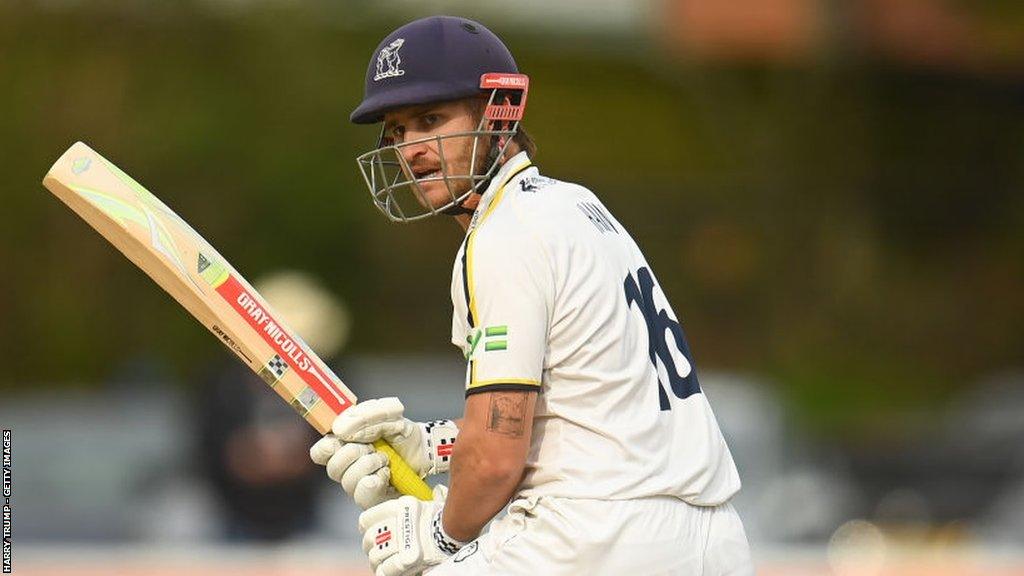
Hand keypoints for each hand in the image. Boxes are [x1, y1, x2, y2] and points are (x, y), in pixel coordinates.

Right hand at [309, 397, 457, 508]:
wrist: (425, 449)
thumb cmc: (402, 433)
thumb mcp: (388, 414)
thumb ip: (365, 415)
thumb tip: (339, 429)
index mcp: (345, 446)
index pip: (320, 453)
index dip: (325, 449)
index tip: (340, 440)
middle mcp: (349, 468)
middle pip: (333, 469)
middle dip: (352, 454)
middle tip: (372, 447)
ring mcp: (361, 485)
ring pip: (348, 482)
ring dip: (367, 466)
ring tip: (384, 458)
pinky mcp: (374, 499)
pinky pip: (363, 496)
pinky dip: (375, 481)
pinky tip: (387, 473)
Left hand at [359, 485, 464, 575]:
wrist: (460, 532)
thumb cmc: (448, 518)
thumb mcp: (433, 503)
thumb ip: (421, 502)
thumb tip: (433, 493)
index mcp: (400, 507)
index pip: (368, 518)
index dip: (366, 528)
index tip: (370, 532)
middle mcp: (398, 523)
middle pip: (371, 539)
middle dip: (371, 547)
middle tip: (377, 550)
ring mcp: (402, 542)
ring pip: (376, 556)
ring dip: (378, 561)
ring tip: (383, 562)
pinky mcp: (407, 559)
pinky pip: (386, 570)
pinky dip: (385, 572)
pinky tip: (388, 570)